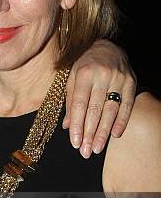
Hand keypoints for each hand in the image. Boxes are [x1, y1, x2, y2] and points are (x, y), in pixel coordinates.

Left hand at [63, 40, 135, 157]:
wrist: (106, 45)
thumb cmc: (84, 65)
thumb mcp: (71, 78)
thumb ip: (70, 101)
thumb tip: (67, 126)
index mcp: (83, 74)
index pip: (79, 105)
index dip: (77, 125)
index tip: (75, 143)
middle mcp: (101, 76)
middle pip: (95, 110)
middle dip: (90, 133)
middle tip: (86, 152)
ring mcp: (118, 78)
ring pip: (111, 110)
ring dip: (104, 132)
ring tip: (97, 148)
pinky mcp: (131, 82)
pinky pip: (127, 105)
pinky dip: (121, 121)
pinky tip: (115, 135)